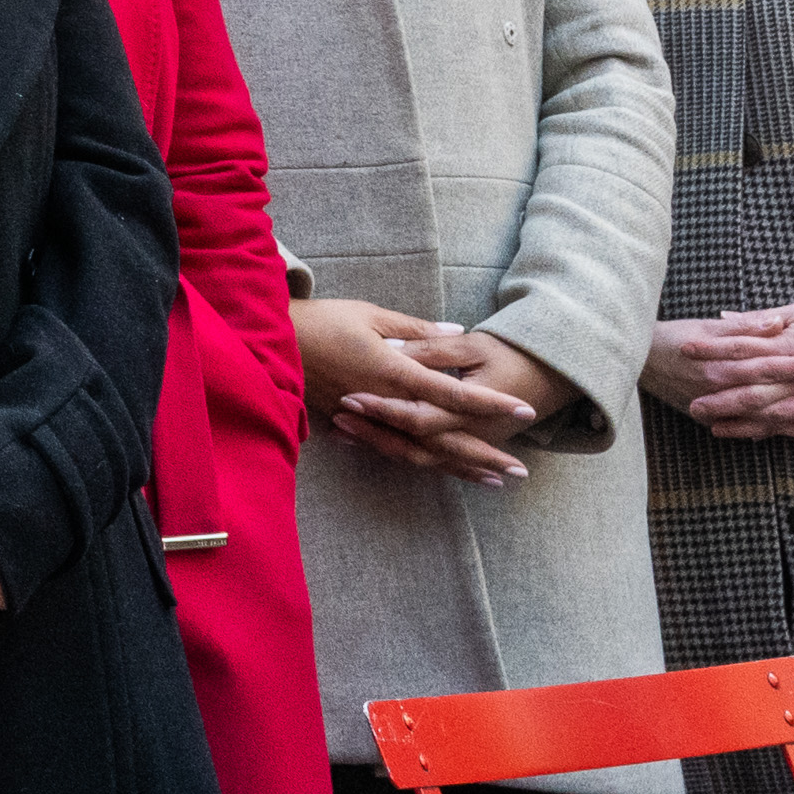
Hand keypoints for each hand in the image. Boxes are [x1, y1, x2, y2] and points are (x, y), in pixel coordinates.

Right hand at [302, 300, 549, 483]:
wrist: (270, 341)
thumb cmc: (322, 321)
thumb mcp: (370, 315)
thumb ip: (417, 328)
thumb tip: (459, 332)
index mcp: (394, 371)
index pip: (453, 392)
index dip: (490, 402)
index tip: (524, 410)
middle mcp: (387, 403)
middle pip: (444, 436)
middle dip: (484, 453)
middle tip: (520, 469)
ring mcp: (371, 420)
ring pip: (423, 452)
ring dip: (460, 466)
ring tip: (493, 479)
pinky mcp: (356, 427)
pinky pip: (397, 451)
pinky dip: (426, 462)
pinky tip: (446, 469)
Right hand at [656, 307, 793, 437]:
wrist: (633, 361)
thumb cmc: (670, 339)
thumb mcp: (703, 328)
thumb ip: (742, 328)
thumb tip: (775, 322)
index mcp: (717, 364)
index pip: (764, 365)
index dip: (792, 364)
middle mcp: (717, 390)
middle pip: (767, 394)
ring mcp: (714, 408)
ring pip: (761, 417)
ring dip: (793, 415)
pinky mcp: (711, 419)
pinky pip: (748, 429)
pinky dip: (774, 430)